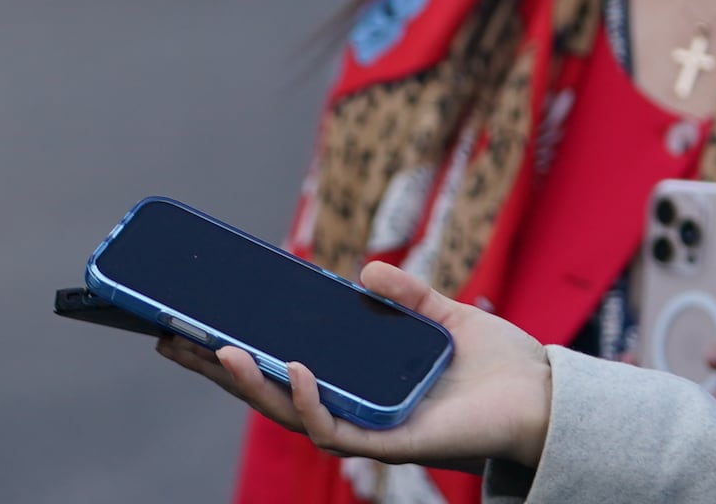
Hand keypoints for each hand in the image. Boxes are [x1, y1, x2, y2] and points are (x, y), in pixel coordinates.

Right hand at [155, 260, 553, 470]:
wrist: (548, 398)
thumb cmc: (499, 365)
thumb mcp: (443, 312)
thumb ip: (404, 292)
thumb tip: (363, 271)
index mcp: (354, 378)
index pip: (278, 365)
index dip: (232, 349)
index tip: (186, 321)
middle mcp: (352, 407)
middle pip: (265, 391)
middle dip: (213, 368)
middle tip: (167, 336)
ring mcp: (367, 427)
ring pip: (287, 414)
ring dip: (247, 386)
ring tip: (216, 352)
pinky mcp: (391, 444)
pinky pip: (334, 430)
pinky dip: (306, 401)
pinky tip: (291, 369)